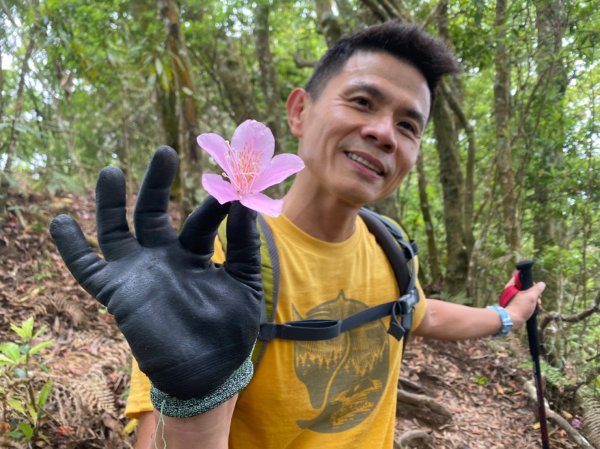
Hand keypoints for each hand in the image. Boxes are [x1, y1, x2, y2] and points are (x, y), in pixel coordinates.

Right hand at [49, 147, 261, 400]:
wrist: (208, 372)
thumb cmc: (230, 331)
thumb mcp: (245, 283)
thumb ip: (245, 246)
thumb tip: (245, 205)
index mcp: (195, 256)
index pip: (200, 220)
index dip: (212, 204)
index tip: (228, 187)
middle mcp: (164, 259)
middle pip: (152, 213)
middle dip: (156, 183)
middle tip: (164, 152)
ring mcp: (139, 273)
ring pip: (117, 230)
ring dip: (111, 202)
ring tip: (110, 170)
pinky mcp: (118, 292)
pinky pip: (87, 269)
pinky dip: (72, 248)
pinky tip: (60, 221)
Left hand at [501, 275, 544, 330]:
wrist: (512, 320)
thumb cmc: (520, 307)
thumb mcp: (531, 296)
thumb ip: (537, 289)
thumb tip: (542, 284)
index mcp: (511, 286)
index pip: (521, 278)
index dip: (530, 281)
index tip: (535, 286)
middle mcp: (511, 291)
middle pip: (526, 288)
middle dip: (535, 293)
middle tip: (538, 298)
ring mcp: (514, 299)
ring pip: (527, 296)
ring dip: (535, 300)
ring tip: (538, 305)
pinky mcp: (516, 306)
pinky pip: (526, 303)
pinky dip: (531, 305)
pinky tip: (536, 309)